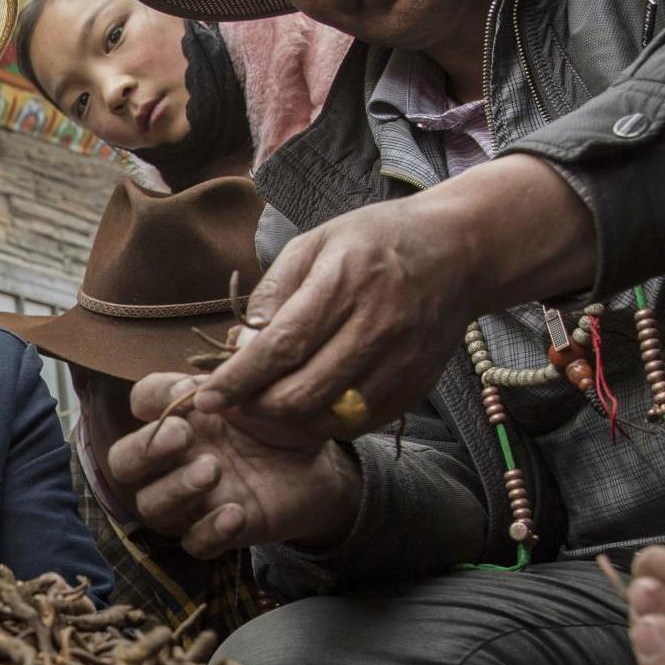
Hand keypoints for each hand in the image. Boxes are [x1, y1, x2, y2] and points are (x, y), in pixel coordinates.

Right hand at [105, 373, 362, 558]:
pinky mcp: (216, 531)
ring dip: (175, 489)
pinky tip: (236, 514)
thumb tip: (242, 334)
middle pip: (123, 461)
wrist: (318, 468)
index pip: (142, 402)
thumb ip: (254, 366)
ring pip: (151, 505)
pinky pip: (193, 543)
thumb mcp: (273, 387)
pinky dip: (209, 532)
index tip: (190, 392)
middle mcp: (174, 458)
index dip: (155, 398)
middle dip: (145, 450)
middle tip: (182, 437)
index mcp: (181, 416)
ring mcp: (191, 498)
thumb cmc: (284, 421)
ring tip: (214, 471)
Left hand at [194, 154, 596, 436]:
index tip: (204, 399)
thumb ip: (272, 294)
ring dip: (287, 421)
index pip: (279, 347)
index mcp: (343, 282)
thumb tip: (239, 347)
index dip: (237, 380)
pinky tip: (311, 401)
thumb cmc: (375, 241)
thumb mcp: (315, 243)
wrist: (460, 250)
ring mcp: (400, 360)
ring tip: (269, 402)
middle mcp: (375, 325)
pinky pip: (357, 423)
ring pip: (327, 417)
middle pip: (300, 394)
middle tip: (236, 402)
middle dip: (255, 408)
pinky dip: (324, 422)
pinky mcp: (415, 384)